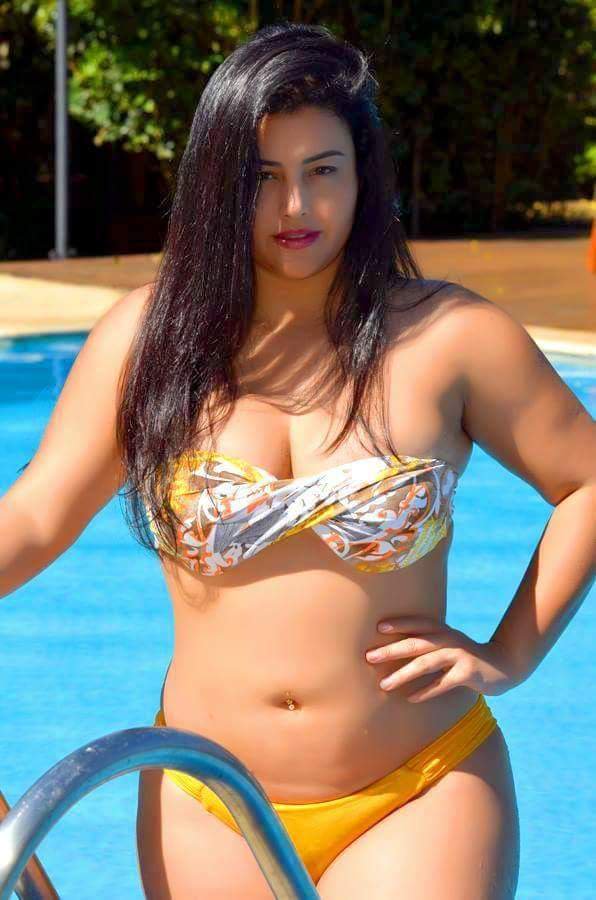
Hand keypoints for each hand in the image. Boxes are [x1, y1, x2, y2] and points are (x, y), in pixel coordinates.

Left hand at [365, 614, 521, 701]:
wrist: (503, 665)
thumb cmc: (465, 655)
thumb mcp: (448, 643)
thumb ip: (428, 643)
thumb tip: (394, 648)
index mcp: (443, 630)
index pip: (418, 623)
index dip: (399, 623)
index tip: (378, 627)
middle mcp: (449, 639)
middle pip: (416, 643)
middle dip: (391, 650)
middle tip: (369, 657)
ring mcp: (459, 655)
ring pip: (426, 663)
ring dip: (403, 674)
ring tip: (384, 685)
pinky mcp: (468, 673)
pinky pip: (443, 683)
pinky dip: (426, 691)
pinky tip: (411, 699)